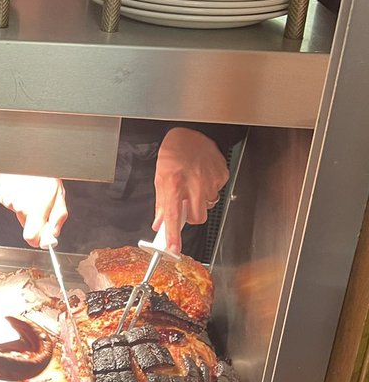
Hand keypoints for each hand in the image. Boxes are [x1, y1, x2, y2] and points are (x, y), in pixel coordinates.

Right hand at [0, 174, 67, 248]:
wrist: (27, 156)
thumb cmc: (44, 173)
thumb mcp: (59, 194)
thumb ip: (58, 218)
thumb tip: (53, 235)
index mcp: (37, 207)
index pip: (30, 237)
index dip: (36, 240)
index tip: (41, 237)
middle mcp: (20, 204)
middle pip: (25, 223)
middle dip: (33, 217)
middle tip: (39, 202)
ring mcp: (8, 199)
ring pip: (17, 212)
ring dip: (23, 205)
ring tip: (29, 191)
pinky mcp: (0, 194)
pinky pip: (9, 203)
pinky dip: (15, 198)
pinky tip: (20, 188)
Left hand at [152, 127, 228, 254]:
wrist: (191, 133)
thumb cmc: (173, 152)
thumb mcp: (160, 177)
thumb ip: (161, 202)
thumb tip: (159, 222)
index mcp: (174, 184)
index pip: (173, 216)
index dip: (173, 235)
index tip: (173, 248)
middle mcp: (192, 184)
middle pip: (197, 217)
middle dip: (191, 216)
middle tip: (185, 205)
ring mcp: (209, 180)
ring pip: (207, 205)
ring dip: (200, 201)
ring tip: (192, 184)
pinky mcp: (221, 176)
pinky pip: (216, 191)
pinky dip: (209, 188)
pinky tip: (202, 177)